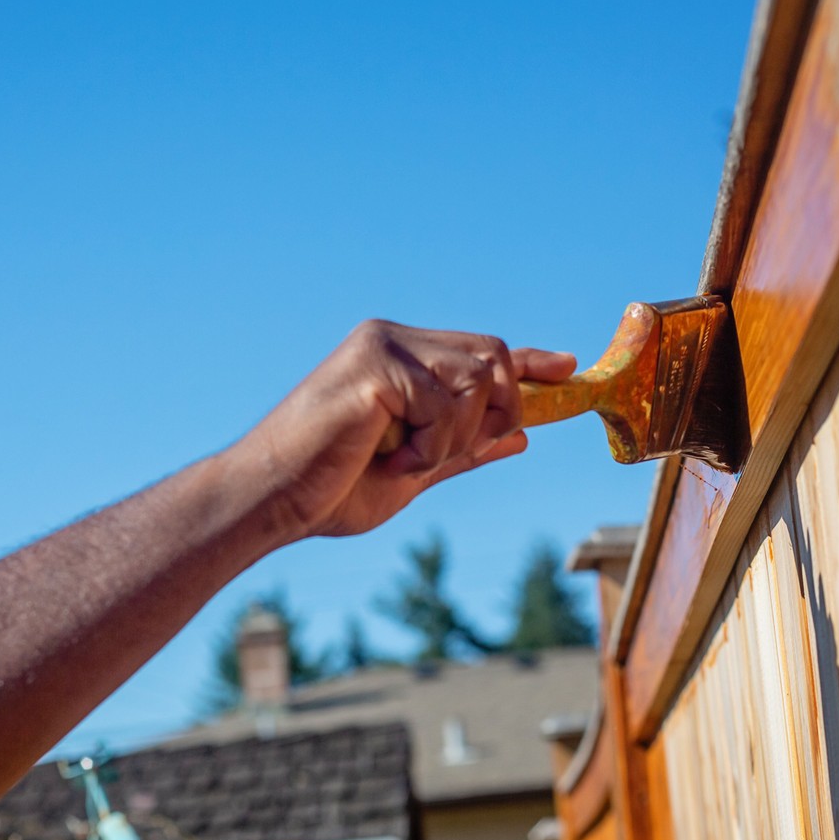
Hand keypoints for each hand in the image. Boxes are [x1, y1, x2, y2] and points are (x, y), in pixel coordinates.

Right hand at [232, 319, 577, 539]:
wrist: (271, 501)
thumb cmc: (327, 490)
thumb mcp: (413, 471)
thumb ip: (462, 449)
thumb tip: (519, 436)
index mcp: (398, 356)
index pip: (479, 349)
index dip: (528, 361)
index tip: (567, 366)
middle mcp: (392, 338)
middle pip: (492, 356)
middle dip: (494, 413)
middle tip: (443, 456)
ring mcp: (381, 345)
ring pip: (475, 380)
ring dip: (453, 438)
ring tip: (402, 460)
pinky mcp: (374, 365)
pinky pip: (443, 403)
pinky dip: (429, 446)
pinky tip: (390, 459)